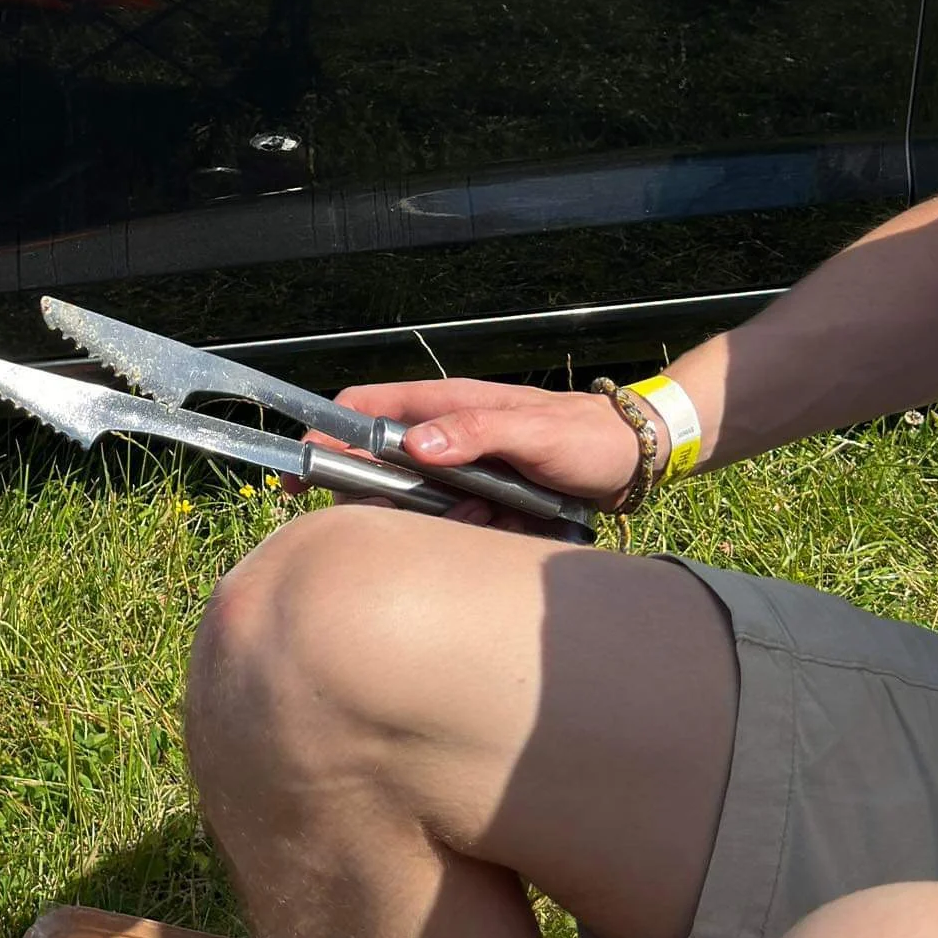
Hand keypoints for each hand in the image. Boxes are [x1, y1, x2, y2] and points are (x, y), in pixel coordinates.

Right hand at [323, 376, 647, 508]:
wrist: (636, 458)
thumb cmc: (584, 436)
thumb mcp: (533, 431)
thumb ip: (475, 432)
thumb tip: (415, 446)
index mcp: (446, 404)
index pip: (363, 410)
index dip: (326, 436)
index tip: (302, 471)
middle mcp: (445, 434)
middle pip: (380, 466)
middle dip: (389, 499)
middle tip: (423, 517)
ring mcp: (462, 467)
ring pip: (418, 503)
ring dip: (442, 520)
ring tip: (491, 516)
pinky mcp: (482, 496)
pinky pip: (453, 523)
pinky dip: (470, 532)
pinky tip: (507, 527)